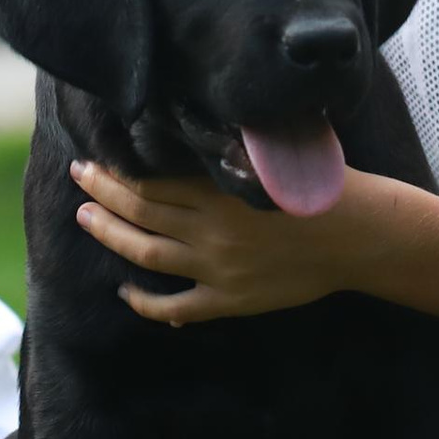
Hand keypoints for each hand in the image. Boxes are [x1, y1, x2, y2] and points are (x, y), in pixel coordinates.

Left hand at [68, 156, 373, 327]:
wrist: (360, 237)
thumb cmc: (321, 186)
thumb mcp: (273, 160)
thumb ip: (231, 154)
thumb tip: (194, 132)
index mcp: (220, 190)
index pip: (152, 181)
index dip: (116, 172)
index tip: (94, 160)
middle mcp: (211, 229)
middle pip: (140, 211)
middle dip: (102, 194)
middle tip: (78, 177)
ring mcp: (218, 268)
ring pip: (146, 254)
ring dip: (111, 236)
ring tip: (86, 219)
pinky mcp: (230, 300)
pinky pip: (176, 306)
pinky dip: (145, 303)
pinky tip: (125, 292)